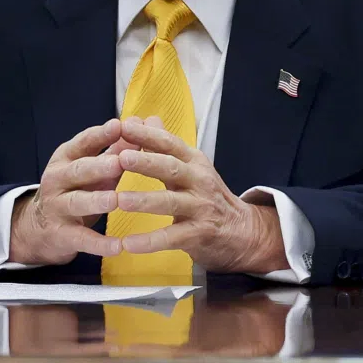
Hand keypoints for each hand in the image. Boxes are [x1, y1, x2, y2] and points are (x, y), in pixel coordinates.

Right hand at [7, 119, 132, 267]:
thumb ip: (116, 148)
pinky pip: (82, 239)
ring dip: (96, 200)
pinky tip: (118, 246)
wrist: (41, 227)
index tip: (119, 125)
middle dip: (98, 166)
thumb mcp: (93, 167)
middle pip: (78, 171)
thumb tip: (141, 122)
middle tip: (119, 162)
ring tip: (115, 200)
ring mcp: (57, 207)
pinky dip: (100, 244)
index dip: (100, 134)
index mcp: (66, 158)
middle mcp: (58, 179)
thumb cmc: (77, 189)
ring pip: (77, 202)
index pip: (83, 142)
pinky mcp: (62, 234)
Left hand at [105, 118, 287, 274]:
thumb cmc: (207, 196)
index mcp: (193, 161)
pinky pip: (172, 237)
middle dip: (146, 162)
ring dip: (145, 201)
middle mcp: (199, 181)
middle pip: (172, 168)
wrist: (242, 231)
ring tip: (120, 200)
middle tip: (121, 158)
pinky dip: (150, 242)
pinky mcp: (199, 234)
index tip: (122, 126)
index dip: (147, 135)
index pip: (169, 143)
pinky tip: (128, 244)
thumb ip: (166, 147)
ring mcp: (201, 207)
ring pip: (171, 202)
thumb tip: (147, 118)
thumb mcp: (190, 168)